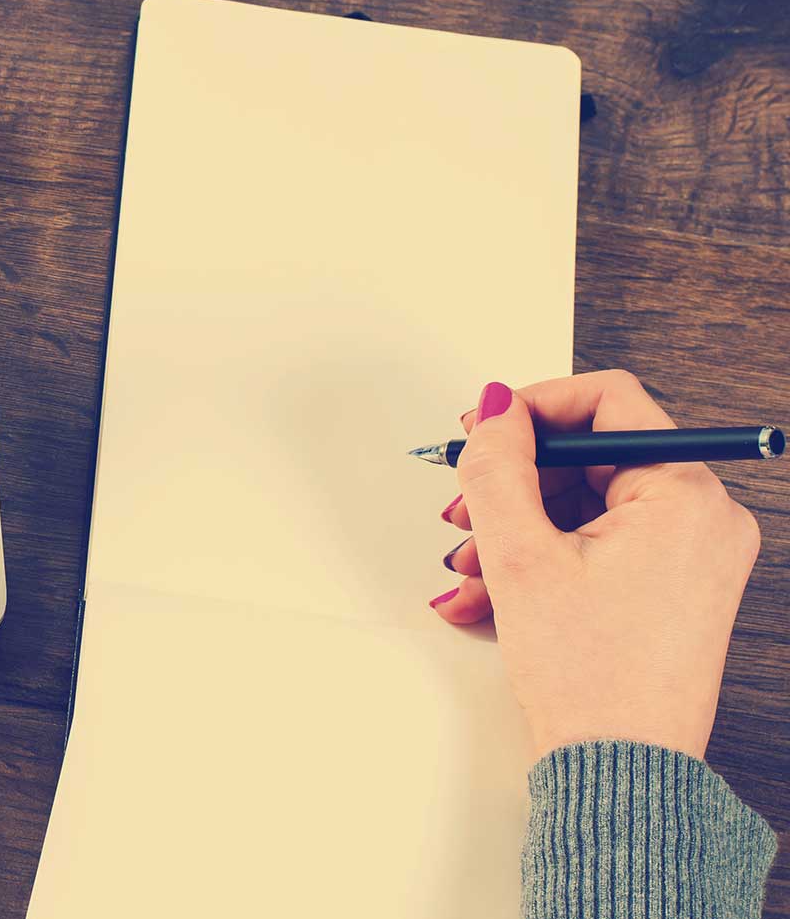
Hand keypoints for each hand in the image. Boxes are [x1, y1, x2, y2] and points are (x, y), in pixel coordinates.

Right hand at [430, 371, 761, 758]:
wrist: (618, 769)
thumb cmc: (591, 680)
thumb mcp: (521, 556)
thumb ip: (500, 467)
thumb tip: (497, 407)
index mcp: (685, 496)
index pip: (610, 401)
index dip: (534, 407)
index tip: (485, 429)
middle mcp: (705, 518)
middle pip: (593, 458)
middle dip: (517, 485)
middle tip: (465, 511)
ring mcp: (693, 556)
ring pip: (589, 505)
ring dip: (519, 528)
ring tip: (471, 568)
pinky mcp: (675, 588)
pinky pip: (602, 546)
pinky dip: (546, 559)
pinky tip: (492, 593)